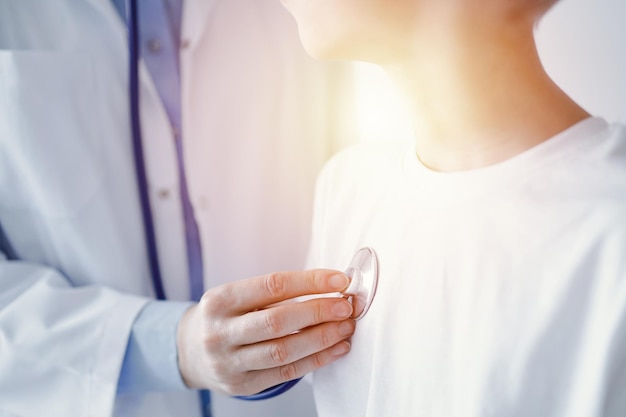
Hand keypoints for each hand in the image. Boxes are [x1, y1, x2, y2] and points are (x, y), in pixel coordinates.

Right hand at [176, 269, 354, 395]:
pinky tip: (336, 348)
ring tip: (345, 327)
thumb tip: (330, 288)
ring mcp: (229, 362)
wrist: (190, 351)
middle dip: (318, 311)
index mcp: (219, 300)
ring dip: (322, 338)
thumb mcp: (237, 296)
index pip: (272, 285)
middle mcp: (220, 331)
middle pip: (278, 321)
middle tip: (345, 306)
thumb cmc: (225, 316)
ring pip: (284, 351)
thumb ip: (277, 293)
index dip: (310, 281)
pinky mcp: (242, 385)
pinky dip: (316, 359)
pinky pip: (286, 372)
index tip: (339, 279)